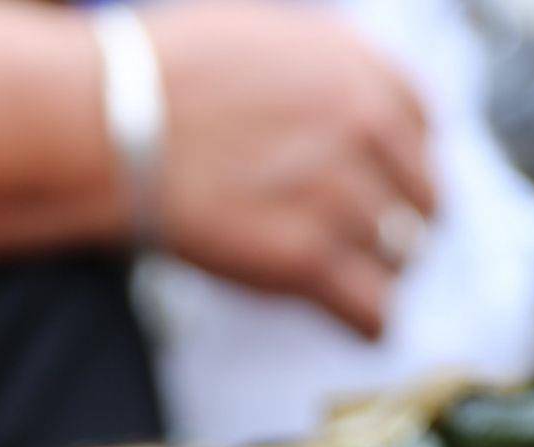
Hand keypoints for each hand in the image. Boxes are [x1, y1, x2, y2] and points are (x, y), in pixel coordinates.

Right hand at [144, 2, 436, 339]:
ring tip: (341, 277)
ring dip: (374, 272)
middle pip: (423, 200)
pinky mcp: (308, 260)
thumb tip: (350, 107)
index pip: (424, 128)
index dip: (397, 164)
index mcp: (359, 69)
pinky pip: (374, 311)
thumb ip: (325, 71)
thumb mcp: (266, 37)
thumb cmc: (161, 78)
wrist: (109, 123)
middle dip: (394, 221)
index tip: (376, 183)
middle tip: (356, 239)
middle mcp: (365, 129)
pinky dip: (366, 322)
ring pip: (402, 258)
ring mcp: (341, 197)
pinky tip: (353, 321)